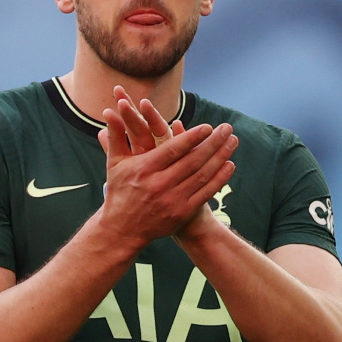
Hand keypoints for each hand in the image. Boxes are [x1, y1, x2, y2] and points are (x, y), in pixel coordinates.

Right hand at [97, 87, 236, 244]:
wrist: (122, 229)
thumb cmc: (119, 191)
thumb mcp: (114, 163)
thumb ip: (116, 136)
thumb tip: (109, 112)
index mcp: (144, 169)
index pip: (173, 150)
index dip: (192, 137)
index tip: (208, 126)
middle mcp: (159, 184)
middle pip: (193, 160)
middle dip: (213, 143)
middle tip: (227, 129)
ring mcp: (172, 200)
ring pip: (202, 175)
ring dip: (221, 157)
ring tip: (232, 142)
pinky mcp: (182, 213)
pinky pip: (205, 193)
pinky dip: (219, 178)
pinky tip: (229, 165)